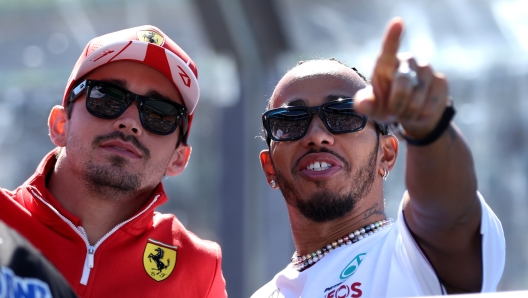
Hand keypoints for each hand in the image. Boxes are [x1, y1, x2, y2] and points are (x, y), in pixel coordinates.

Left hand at [354, 17, 449, 138]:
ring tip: (405, 111)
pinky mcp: (441, 81)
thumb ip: (365, 104)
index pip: (389, 48)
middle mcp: (408, 61)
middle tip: (393, 112)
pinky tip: (419, 112)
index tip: (397, 22)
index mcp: (386, 63)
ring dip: (408, 113)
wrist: (409, 116)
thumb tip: (362, 104)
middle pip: (403, 84)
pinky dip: (421, 116)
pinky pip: (429, 107)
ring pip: (416, 100)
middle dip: (396, 105)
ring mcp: (427, 69)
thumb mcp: (372, 107)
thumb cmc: (385, 105)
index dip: (393, 36)